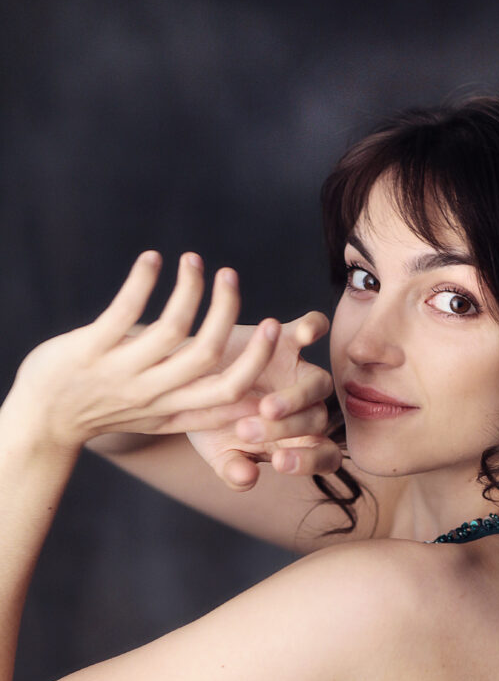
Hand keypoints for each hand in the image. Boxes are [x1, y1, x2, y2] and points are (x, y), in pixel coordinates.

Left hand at [5, 252, 286, 453]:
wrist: (40, 421)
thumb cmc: (104, 411)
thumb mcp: (157, 419)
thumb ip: (199, 407)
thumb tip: (248, 399)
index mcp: (175, 409)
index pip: (229, 391)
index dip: (257, 360)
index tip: (275, 327)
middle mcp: (153, 393)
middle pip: (207, 355)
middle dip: (227, 311)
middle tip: (231, 276)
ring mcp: (120, 373)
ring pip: (172, 329)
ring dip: (189, 287)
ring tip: (193, 261)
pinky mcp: (89, 351)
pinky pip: (123, 312)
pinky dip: (143, 280)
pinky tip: (152, 259)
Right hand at [186, 313, 343, 490]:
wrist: (185, 382)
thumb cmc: (208, 423)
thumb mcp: (215, 451)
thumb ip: (233, 470)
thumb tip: (247, 479)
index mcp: (296, 439)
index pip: (324, 455)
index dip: (309, 461)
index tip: (278, 462)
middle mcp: (305, 406)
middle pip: (317, 419)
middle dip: (287, 428)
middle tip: (248, 431)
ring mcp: (298, 371)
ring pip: (318, 383)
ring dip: (298, 397)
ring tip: (267, 407)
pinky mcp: (286, 339)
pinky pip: (312, 327)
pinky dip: (314, 327)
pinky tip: (305, 334)